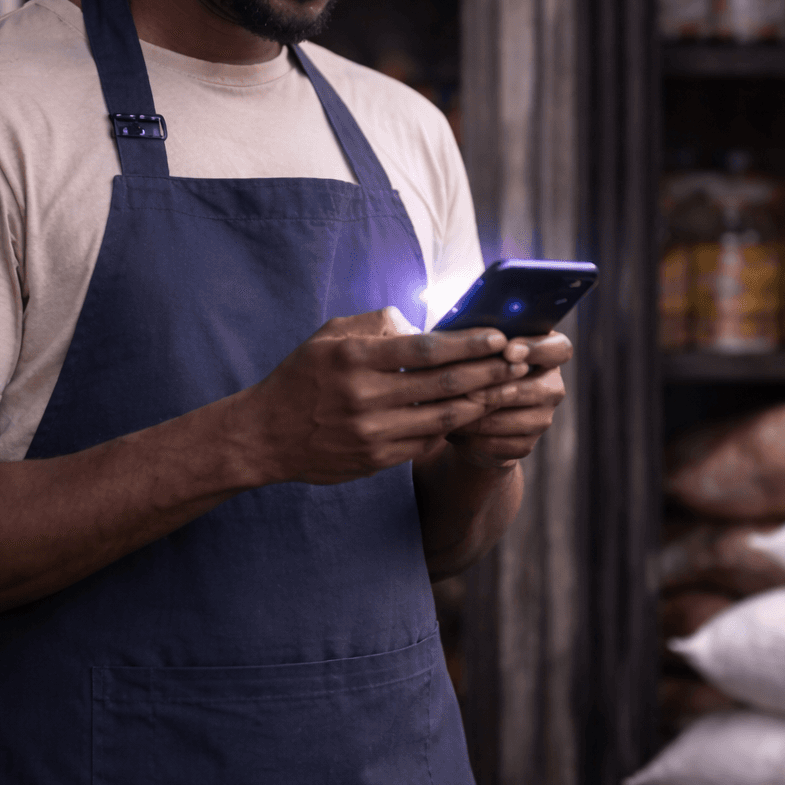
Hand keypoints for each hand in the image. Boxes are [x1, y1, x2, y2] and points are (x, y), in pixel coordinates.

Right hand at [238, 308, 528, 486]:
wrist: (266, 435)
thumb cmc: (302, 376)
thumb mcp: (330, 336)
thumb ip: (377, 324)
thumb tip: (423, 325)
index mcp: (355, 358)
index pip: (427, 348)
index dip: (469, 342)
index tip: (498, 336)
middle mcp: (365, 396)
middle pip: (444, 383)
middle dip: (489, 371)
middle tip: (519, 360)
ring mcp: (372, 432)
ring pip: (444, 418)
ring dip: (482, 402)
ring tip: (507, 388)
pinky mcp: (376, 459)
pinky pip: (427, 442)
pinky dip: (454, 428)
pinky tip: (473, 414)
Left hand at [444, 331, 572, 468]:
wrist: (469, 413)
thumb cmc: (473, 366)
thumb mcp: (479, 348)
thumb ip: (484, 340)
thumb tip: (473, 336)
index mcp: (546, 353)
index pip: (559, 348)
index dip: (536, 349)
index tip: (508, 351)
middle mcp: (552, 385)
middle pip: (540, 390)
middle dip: (501, 391)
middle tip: (471, 391)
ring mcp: (543, 417)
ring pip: (521, 421)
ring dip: (485, 418)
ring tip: (454, 411)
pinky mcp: (527, 444)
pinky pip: (506, 444)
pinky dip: (479, 439)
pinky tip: (458, 430)